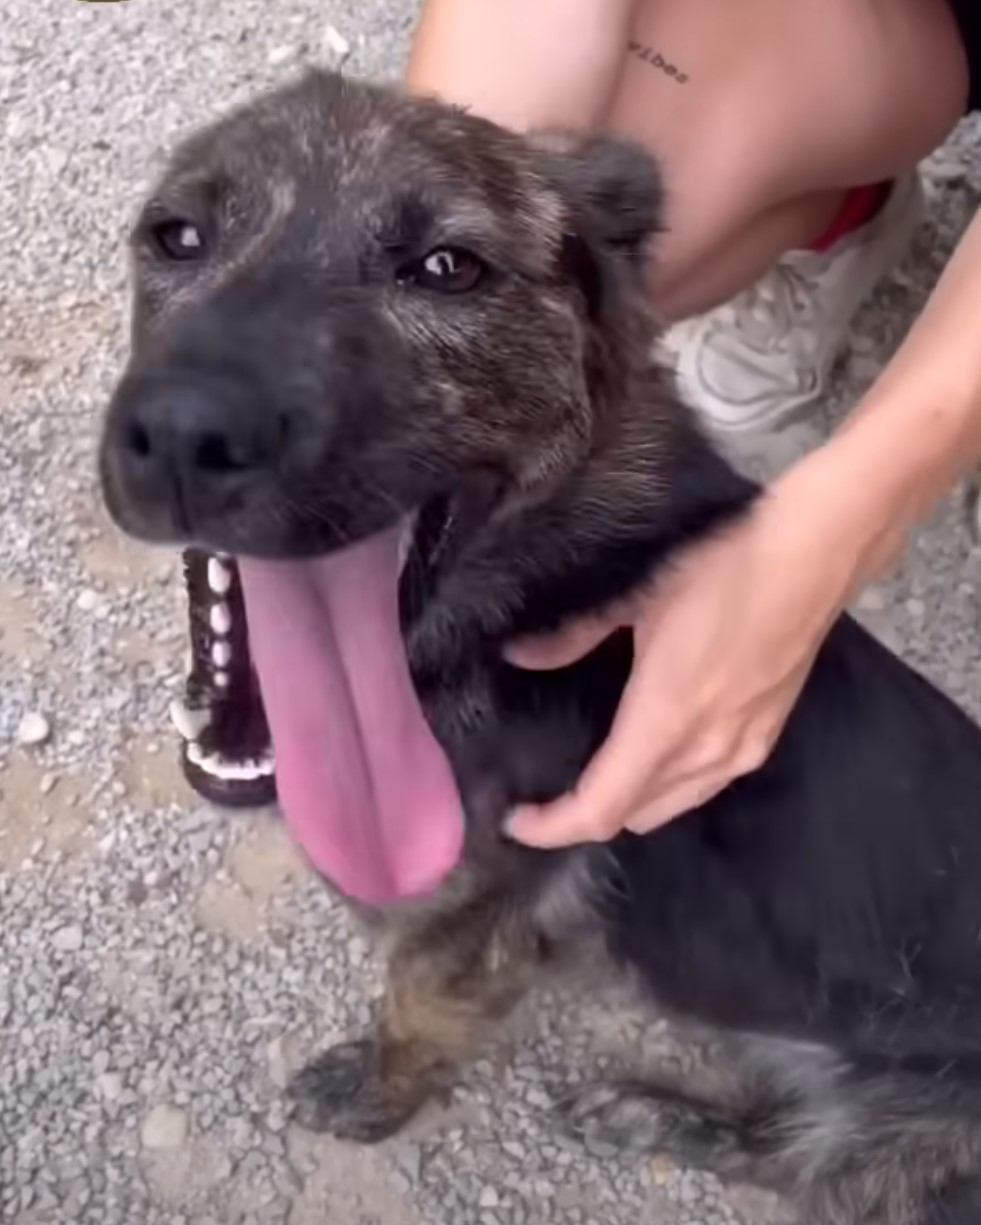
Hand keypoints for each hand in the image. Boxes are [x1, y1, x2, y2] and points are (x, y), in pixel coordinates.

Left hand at [504, 451, 884, 846]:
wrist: (815, 553)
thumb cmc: (723, 565)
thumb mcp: (636, 594)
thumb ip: (572, 635)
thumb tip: (519, 656)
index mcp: (666, 718)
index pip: (602, 808)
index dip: (555, 827)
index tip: (518, 820)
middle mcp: (707, 749)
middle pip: (635, 816)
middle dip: (585, 816)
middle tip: (546, 792)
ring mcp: (744, 749)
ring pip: (672, 806)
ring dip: (629, 805)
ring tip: (591, 778)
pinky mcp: (766, 737)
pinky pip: (706, 786)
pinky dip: (669, 788)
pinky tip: (651, 756)